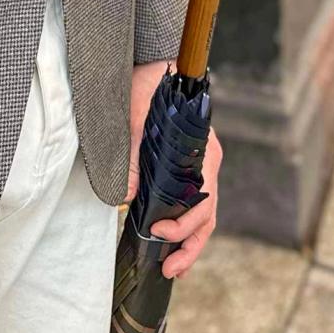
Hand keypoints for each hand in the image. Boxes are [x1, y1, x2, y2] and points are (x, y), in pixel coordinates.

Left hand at [127, 61, 221, 280]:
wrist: (153, 63)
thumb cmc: (147, 84)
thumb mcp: (135, 115)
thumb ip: (132, 154)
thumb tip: (126, 198)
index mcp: (203, 152)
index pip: (204, 200)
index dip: (185, 223)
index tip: (159, 231)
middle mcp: (205, 163)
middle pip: (207, 214)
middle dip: (189, 245)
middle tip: (170, 269)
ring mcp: (198, 167)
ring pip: (203, 214)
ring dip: (189, 243)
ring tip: (173, 269)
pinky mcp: (185, 168)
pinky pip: (192, 203)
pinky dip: (184, 226)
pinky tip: (169, 243)